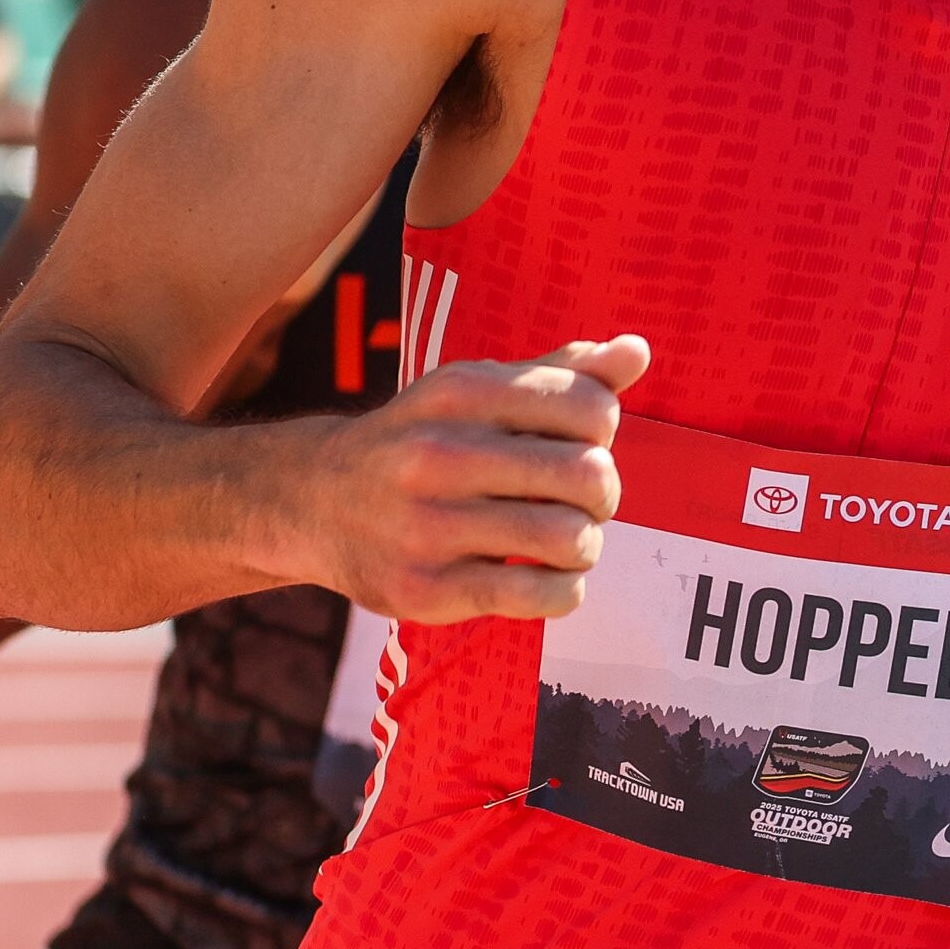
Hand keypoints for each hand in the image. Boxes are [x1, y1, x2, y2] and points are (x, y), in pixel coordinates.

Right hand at [303, 335, 649, 623]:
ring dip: (586, 545)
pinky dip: (566, 591)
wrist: (313, 500)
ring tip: (567, 541)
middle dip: (603, 493)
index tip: (581, 442)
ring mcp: (428, 526)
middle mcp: (441, 454)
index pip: (588, 407)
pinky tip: (550, 579)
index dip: (603, 430)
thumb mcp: (476, 391)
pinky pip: (539, 597)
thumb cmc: (422, 440)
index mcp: (462, 392)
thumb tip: (636, 351)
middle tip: (583, 501)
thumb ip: (559, 374)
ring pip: (569, 538)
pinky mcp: (424, 589)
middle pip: (588, 475)